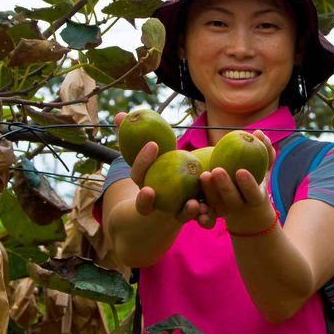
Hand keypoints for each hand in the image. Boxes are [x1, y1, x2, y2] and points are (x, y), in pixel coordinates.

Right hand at [114, 111, 216, 228]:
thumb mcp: (151, 152)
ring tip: (194, 204)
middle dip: (145, 199)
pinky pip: (199, 219)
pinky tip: (212, 209)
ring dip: (184, 212)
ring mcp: (174, 212)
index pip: (138, 174)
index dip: (142, 161)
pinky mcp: (195, 216)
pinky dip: (205, 217)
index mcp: (143, 186)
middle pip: (146, 205)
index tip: (152, 144)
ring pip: (177, 216)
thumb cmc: (162, 166)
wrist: (179, 195)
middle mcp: (155, 204)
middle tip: (150, 190)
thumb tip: (120, 114)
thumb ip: (133, 134)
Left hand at [200, 130, 277, 231]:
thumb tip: (259, 132)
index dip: (248, 185)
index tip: (241, 171)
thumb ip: (265, 150)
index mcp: (255, 198)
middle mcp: (240, 207)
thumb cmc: (256, 176)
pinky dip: (198, 208)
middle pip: (232, 200)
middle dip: (224, 187)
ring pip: (215, 205)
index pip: (253, 193)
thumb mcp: (264, 166)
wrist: (244, 202)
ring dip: (209, 192)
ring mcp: (224, 211)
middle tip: (217, 170)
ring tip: (203, 175)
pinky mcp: (211, 213)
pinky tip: (192, 196)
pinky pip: (204, 212)